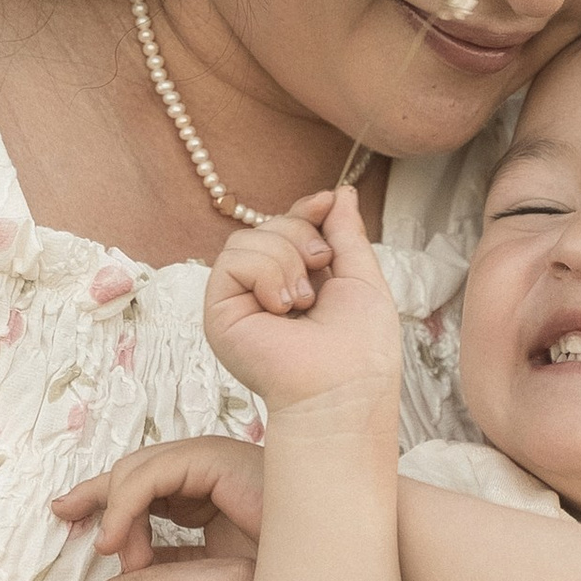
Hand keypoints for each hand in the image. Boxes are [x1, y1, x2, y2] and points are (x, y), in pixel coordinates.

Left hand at [54, 434, 266, 571]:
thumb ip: (174, 569)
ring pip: (141, 470)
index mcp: (213, 498)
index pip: (148, 490)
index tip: (77, 525)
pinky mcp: (221, 460)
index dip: (110, 505)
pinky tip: (119, 541)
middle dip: (97, 491)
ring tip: (112, 553)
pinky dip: (127, 504)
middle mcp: (214, 474)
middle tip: (64, 512)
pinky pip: (155, 474)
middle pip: (138, 471)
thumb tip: (129, 569)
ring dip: (117, 510)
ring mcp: (220, 462)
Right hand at [203, 181, 401, 417]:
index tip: (325, 204)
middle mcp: (265, 292)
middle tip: (320, 269)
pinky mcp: (219, 313)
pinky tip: (281, 307)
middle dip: (300, 236)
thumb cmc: (362, 348)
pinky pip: (232, 259)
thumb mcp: (362, 277)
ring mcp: (240, 302)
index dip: (305, 211)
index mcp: (299, 283)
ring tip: (302, 301)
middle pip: (268, 226)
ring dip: (285, 259)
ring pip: (247, 239)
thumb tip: (338, 192)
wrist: (343, 388)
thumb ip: (346, 233)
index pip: (289, 227)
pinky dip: (265, 273)